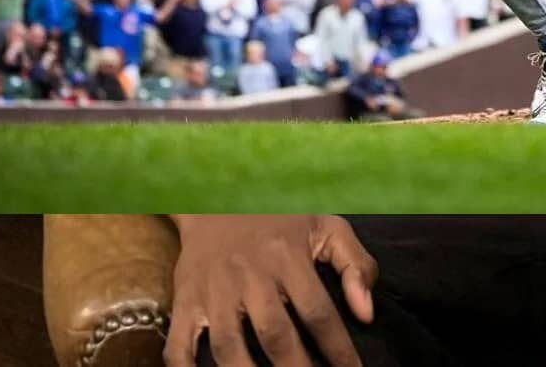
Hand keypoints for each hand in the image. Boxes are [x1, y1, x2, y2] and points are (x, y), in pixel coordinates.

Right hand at [165, 214, 376, 366]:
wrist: (218, 196)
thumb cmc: (281, 218)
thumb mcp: (325, 226)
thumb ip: (354, 264)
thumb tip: (367, 313)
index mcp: (288, 258)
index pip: (318, 313)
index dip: (338, 349)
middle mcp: (250, 276)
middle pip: (276, 335)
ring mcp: (214, 291)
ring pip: (230, 346)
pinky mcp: (185, 301)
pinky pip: (178, 345)